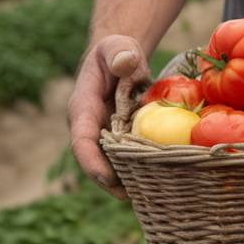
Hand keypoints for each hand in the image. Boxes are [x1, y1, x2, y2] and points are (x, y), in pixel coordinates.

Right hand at [68, 35, 148, 197]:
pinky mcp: (121, 139)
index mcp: (83, 109)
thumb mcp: (117, 46)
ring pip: (113, 165)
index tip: (108, 179)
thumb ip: (120, 53)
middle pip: (96, 162)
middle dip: (112, 182)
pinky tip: (161, 181)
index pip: (82, 141)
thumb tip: (126, 65)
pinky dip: (141, 170)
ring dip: (128, 181)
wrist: (120, 58)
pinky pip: (129, 158)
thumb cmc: (117, 51)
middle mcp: (91, 128)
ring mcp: (106, 136)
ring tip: (149, 196)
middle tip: (133, 197)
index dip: (92, 162)